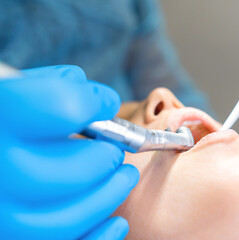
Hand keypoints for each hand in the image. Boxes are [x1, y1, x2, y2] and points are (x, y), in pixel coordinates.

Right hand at [0, 65, 138, 238]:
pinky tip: (117, 222)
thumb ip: (52, 87)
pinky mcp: (10, 236)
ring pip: (62, 221)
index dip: (93, 103)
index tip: (106, 103)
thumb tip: (101, 104)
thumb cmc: (5, 117)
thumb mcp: (15, 88)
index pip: (61, 108)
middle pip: (64, 174)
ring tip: (125, 177)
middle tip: (116, 151)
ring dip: (108, 197)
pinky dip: (99, 237)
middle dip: (104, 160)